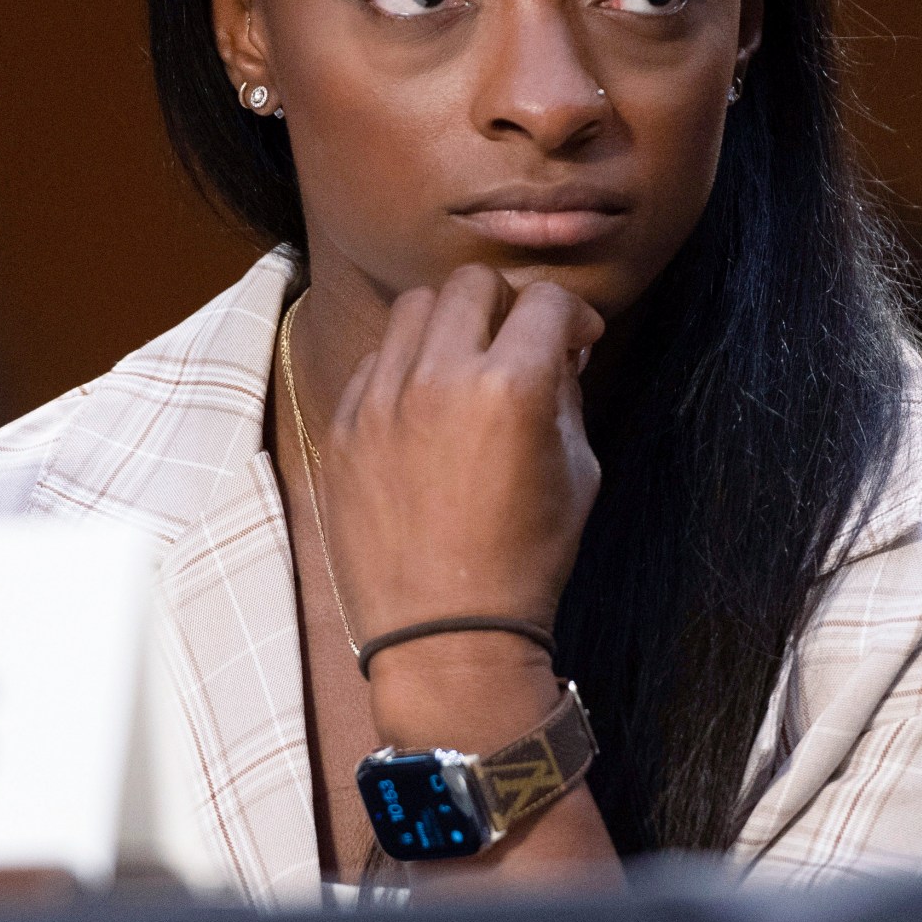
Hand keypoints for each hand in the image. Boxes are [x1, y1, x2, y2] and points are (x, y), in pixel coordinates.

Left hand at [321, 265, 602, 659]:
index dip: (573, 314)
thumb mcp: (577, 473)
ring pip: (415, 308)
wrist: (446, 637)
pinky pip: (375, 360)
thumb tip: (557, 349)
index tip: (576, 339)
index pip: (545, 300)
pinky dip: (406, 365)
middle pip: (472, 284)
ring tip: (466, 365)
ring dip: (451, 323)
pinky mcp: (343, 427)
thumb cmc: (525, 561)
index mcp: (509, 388)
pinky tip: (424, 405)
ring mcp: (380, 401)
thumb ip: (566, 394)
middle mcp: (438, 379)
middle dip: (508, 304)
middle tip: (519, 343)